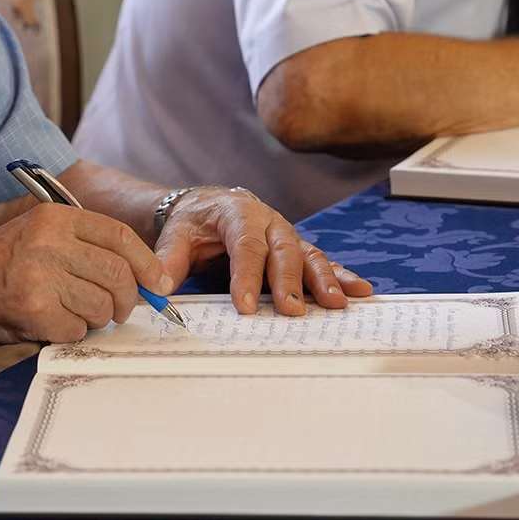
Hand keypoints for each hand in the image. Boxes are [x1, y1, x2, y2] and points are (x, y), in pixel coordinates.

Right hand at [0, 202, 170, 347]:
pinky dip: (69, 335)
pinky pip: (78, 330)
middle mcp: (48, 241)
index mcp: (53, 218)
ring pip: (101, 307)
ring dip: (92, 320)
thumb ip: (84, 248)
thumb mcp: (37, 237)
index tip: (160, 284)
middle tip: (117, 311)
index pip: (118, 236)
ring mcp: (41, 275)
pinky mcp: (35, 310)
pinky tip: (46, 324)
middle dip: (125, 300)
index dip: (146, 263)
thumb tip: (144, 276)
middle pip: (117, 274)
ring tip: (66, 313)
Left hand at [151, 187, 373, 315]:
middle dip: (289, 281)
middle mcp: (269, 221)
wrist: (207, 208)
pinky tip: (360, 291)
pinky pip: (321, 262)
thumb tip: (158, 288)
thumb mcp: (176, 236)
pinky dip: (341, 276)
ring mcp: (286, 235)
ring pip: (308, 255)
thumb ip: (167, 260)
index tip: (245, 306)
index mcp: (238, 213)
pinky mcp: (297, 249)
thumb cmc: (193, 223)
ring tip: (337, 304)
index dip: (246, 276)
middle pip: (282, 250)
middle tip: (291, 311)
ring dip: (324, 280)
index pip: (245, 245)